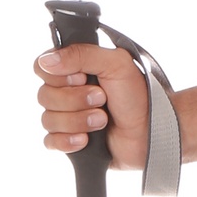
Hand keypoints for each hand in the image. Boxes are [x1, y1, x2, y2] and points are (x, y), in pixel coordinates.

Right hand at [32, 42, 148, 169]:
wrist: (154, 131)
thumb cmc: (140, 96)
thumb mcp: (116, 63)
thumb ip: (81, 54)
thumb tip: (47, 61)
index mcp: (74, 70)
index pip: (42, 68)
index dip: (59, 75)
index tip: (83, 78)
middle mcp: (67, 92)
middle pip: (44, 96)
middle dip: (75, 100)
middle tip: (102, 99)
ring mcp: (68, 118)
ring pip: (48, 120)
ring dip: (78, 121)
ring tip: (103, 120)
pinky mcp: (71, 142)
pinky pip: (51, 142)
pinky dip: (68, 141)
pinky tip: (86, 140)